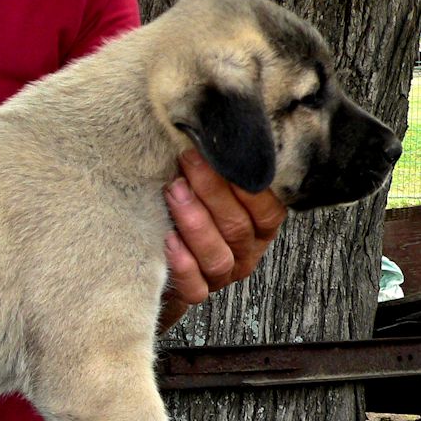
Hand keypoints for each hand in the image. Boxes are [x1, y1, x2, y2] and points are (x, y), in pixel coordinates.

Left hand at [159, 149, 286, 330]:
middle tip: (188, 161)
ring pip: (218, 257)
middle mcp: (245, 253)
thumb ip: (215, 167)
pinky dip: (182, 264)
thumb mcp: (204, 186)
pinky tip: (167, 239)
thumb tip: (205, 127)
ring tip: (173, 192)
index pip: (268, 209)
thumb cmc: (184, 208)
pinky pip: (195, 287)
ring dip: (196, 223)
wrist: (152, 257)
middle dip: (212, 192)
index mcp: (258, 227)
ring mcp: (221, 277)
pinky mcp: (195, 294)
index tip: (219, 152)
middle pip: (238, 228)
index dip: (247, 184)